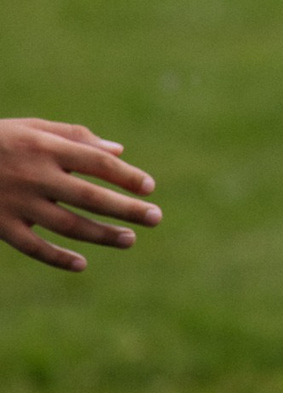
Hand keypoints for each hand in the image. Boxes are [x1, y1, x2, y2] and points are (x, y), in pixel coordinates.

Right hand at [0, 118, 160, 271]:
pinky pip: (32, 247)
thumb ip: (75, 137)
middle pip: (89, 196)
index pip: (96, 163)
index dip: (126, 176)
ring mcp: (16, 203)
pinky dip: (57, 257)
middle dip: (126, 209)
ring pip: (67, 224)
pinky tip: (81, 264)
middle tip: (156, 217)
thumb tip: (119, 152)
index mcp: (45, 147)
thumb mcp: (33, 128)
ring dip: (102, 235)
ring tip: (130, 239)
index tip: (149, 188)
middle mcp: (34, 175)